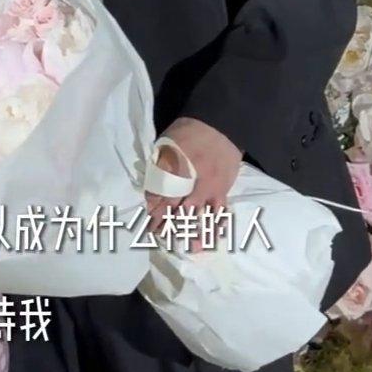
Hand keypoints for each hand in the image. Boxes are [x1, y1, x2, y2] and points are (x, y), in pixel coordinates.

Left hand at [145, 116, 241, 252]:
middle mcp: (193, 181)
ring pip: (199, 213)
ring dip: (193, 231)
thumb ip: (158, 169)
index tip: (148, 224)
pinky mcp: (224, 189)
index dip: (155, 211)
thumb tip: (152, 194)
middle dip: (168, 224)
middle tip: (160, 237)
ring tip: (189, 247)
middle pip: (178, 208)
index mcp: (176, 168)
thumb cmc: (188, 132)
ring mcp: (210, 187)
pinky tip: (212, 238)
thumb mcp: (166, 144)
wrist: (221, 123)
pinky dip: (216, 225)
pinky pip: (220, 211)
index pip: (162, 195)